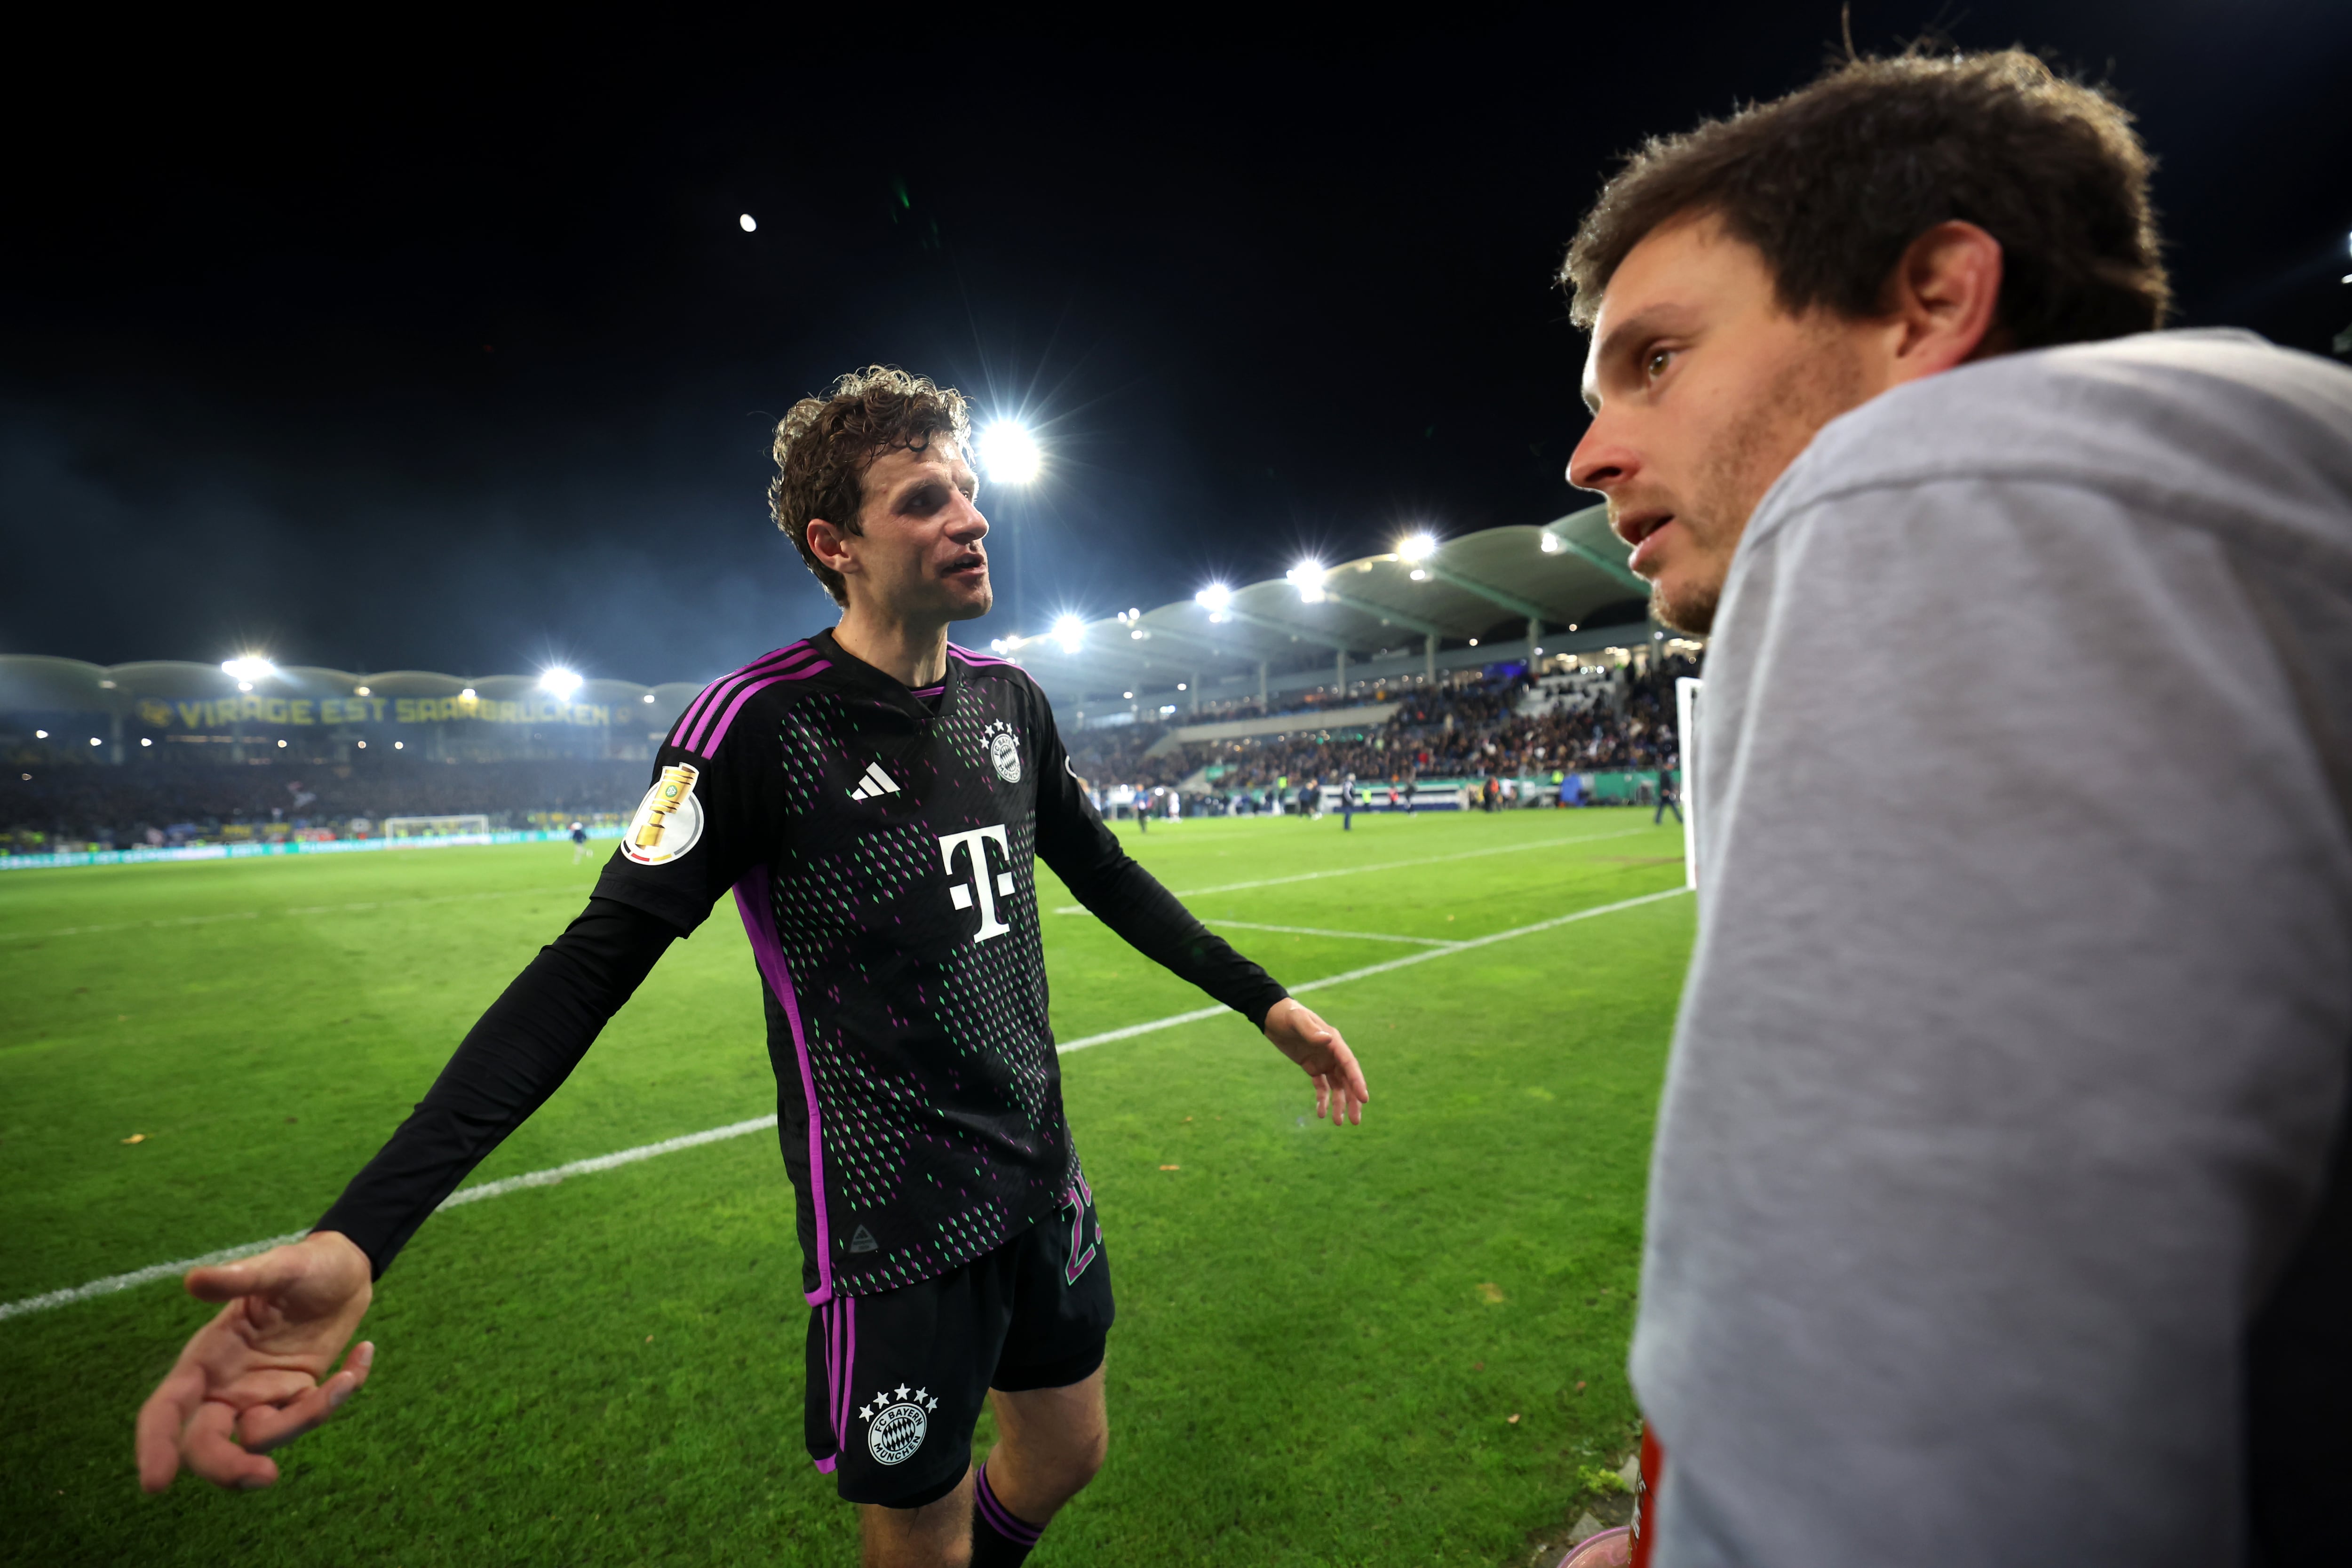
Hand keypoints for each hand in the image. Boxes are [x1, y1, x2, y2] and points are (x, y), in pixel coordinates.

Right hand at [135, 1230, 375, 1491]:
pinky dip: (338, 1395)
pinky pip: (311, 1414)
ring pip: (262, 1438)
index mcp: (205, 1358)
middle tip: (266, 1475)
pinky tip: (363, 1354)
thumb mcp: (278, 1265)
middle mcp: (226, 1385)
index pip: (166, 1409)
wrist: (344, 1269)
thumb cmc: (303, 1265)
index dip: (155, 1445)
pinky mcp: (299, 1394)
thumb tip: (195, 1280)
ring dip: (305, 1420)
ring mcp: (262, 1394)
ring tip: (346, 1380)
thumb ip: (240, 1278)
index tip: (156, 1483)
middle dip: (227, 1467)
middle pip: (207, 1443)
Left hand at [1262, 998, 1369, 1124]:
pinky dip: (1322, 1100)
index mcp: (1333, 1042)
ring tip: (1336, 1123)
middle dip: (1352, 1100)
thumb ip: (1311, 1030)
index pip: (1349, 1064)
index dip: (1357, 1082)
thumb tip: (1328, 1039)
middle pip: (1347, 1080)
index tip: (1364, 1099)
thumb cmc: (1287, 1014)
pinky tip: (1321, 1113)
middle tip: (1355, 1121)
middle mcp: (1332, 1053)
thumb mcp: (1297, 1020)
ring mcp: (1323, 1061)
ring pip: (1336, 1086)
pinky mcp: (1312, 1067)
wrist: (1272, 1016)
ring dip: (1338, 1104)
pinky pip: (1321, 1086)